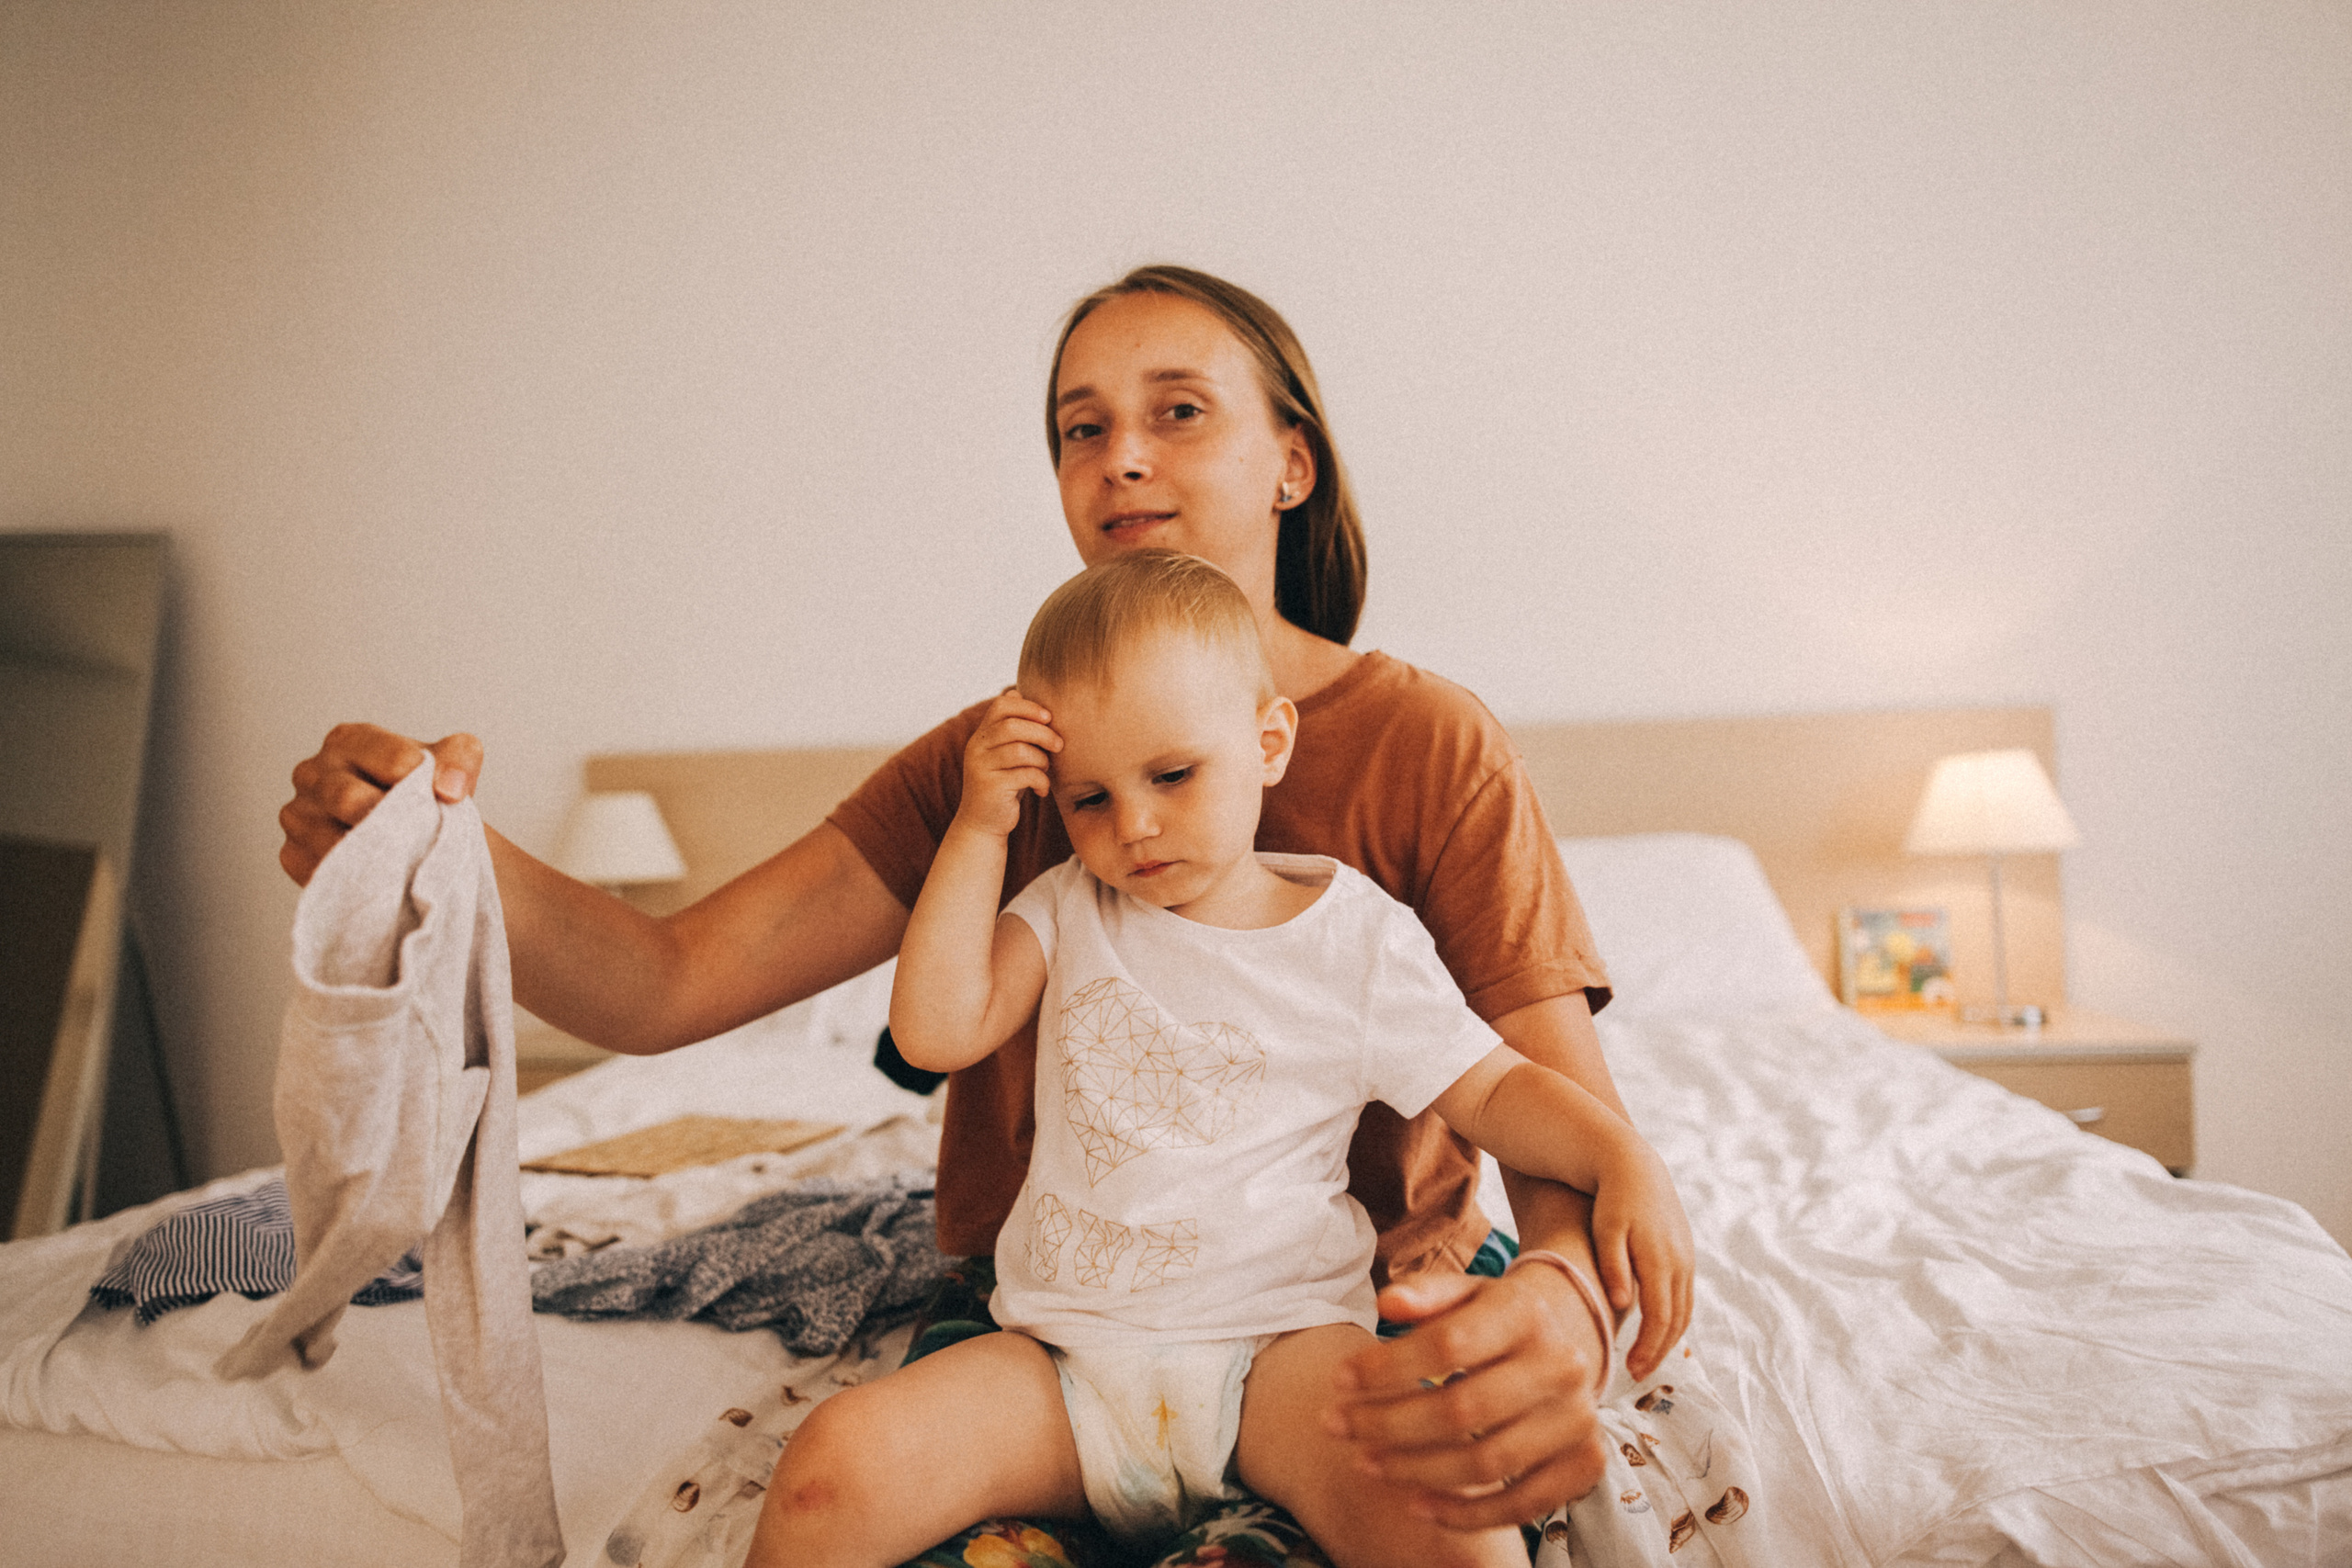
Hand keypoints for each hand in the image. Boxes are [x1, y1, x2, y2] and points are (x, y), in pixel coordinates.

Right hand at [279, 723, 482, 884]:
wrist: (413, 835)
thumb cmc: (425, 793)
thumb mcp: (451, 763)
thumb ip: (458, 760)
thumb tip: (450, 788)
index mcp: (349, 740)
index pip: (392, 758)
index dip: (425, 781)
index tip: (451, 797)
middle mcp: (312, 772)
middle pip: (351, 800)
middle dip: (396, 823)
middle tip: (426, 837)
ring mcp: (297, 815)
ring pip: (336, 841)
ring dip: (380, 856)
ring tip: (410, 859)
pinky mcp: (293, 854)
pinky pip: (327, 871)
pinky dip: (362, 879)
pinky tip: (385, 877)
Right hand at [954, 689, 1058, 838]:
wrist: (983, 824)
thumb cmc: (1004, 785)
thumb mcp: (1007, 754)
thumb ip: (1014, 730)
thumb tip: (1024, 695)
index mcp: (982, 735)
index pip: (1001, 706)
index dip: (1028, 707)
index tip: (1049, 718)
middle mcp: (977, 747)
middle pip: (1012, 726)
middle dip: (1042, 733)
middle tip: (1058, 745)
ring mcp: (981, 767)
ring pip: (1020, 750)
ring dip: (1042, 759)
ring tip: (1045, 769)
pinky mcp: (990, 787)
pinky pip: (1025, 774)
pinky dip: (1041, 781)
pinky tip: (1042, 790)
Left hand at [1323, 1266, 1610, 1530]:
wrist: (1570, 1340)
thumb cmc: (1497, 1317)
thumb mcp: (1467, 1290)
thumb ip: (1428, 1294)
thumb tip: (1386, 1303)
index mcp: (1526, 1313)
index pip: (1447, 1344)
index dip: (1386, 1367)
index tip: (1338, 1380)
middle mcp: (1561, 1365)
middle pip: (1462, 1409)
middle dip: (1388, 1424)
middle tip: (1338, 1426)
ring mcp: (1578, 1419)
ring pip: (1487, 1463)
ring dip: (1416, 1471)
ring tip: (1366, 1463)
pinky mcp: (1585, 1463)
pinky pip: (1522, 1504)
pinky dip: (1466, 1514)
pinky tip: (1417, 1506)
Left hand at [1589, 1139, 1694, 1381]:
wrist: (1634, 1165)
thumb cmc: (1611, 1198)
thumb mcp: (1606, 1229)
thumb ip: (1614, 1266)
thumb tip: (1622, 1304)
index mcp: (1661, 1261)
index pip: (1659, 1319)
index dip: (1647, 1349)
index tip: (1629, 1371)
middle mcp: (1680, 1263)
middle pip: (1676, 1321)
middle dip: (1658, 1351)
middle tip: (1635, 1375)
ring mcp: (1686, 1258)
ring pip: (1684, 1310)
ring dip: (1669, 1338)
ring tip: (1645, 1358)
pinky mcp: (1685, 1253)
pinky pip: (1684, 1296)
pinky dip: (1673, 1318)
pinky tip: (1655, 1328)